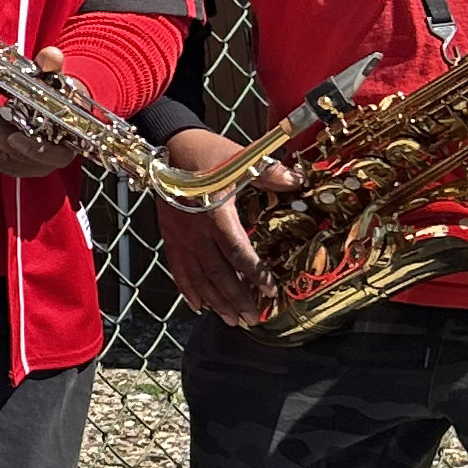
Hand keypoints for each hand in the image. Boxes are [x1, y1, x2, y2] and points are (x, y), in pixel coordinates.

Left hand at [0, 49, 82, 180]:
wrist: (53, 115)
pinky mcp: (0, 160)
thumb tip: (51, 54)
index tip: (13, 138)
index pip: (48, 155)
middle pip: (10, 152)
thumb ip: (53, 70)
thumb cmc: (59, 100)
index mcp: (61, 149)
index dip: (32, 148)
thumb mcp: (59, 84)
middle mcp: (39, 164)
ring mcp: (17, 164)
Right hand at [154, 125, 286, 327]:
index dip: (255, 274)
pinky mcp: (170, 237)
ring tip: (231, 320)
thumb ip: (269, 174)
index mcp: (216, 215)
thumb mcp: (241, 159)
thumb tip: (298, 181)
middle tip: (251, 319)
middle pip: (218, 273)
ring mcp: (180, 237)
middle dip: (236, 298)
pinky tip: (198, 306)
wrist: (171, 147)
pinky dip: (188, 290)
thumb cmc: (209, 154)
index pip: (237, 252)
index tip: (270, 290)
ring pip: (198, 277)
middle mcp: (196, 232)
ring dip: (215, 301)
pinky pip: (178, 269)